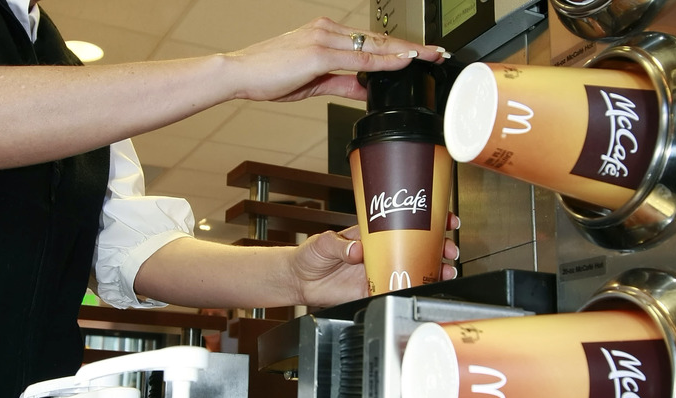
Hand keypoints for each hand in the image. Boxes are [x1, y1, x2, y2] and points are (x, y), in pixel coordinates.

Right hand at [224, 17, 447, 102]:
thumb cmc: (267, 76)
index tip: (420, 54)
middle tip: (436, 53)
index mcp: (326, 35)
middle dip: (411, 47)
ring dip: (405, 51)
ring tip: (429, 57)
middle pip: (379, 39)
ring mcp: (324, 39)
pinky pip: (359, 58)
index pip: (371, 41)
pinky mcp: (318, 52)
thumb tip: (365, 90)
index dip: (398, 48)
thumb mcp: (312, 82)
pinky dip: (383, 61)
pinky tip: (402, 62)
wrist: (238, 73)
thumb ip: (342, 84)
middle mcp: (327, 30)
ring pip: (374, 46)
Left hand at [290, 212, 460, 306]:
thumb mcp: (323, 243)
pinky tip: (424, 287)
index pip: (403, 222)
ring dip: (432, 268)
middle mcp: (380, 251)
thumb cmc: (311, 254)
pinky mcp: (372, 290)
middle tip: (449, 248)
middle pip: (417, 246)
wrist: (299, 279)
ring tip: (445, 269)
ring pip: (412, 268)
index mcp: (372, 234)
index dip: (426, 219)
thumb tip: (357, 249)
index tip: (444, 218)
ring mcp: (378, 271)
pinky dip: (411, 289)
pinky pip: (396, 289)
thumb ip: (340, 245)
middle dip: (439, 246)